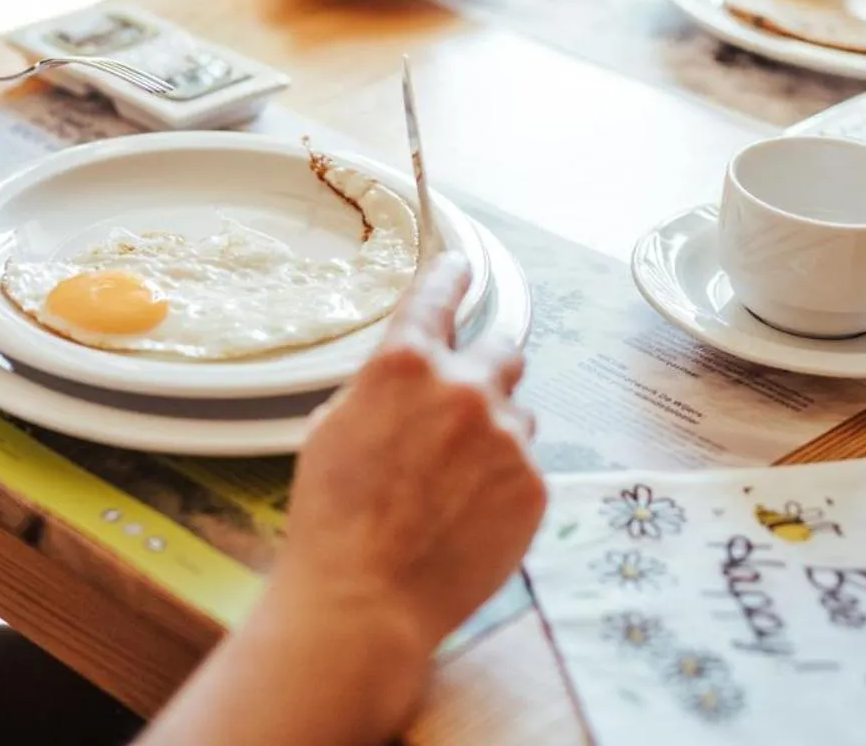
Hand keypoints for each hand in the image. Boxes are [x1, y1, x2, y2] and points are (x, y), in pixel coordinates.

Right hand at [276, 255, 545, 724]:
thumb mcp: (332, 427)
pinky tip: (467, 516)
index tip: (462, 267)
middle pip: (501, 350)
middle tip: (465, 402)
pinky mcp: (534, 484)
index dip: (451, 276)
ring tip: (454, 483)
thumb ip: (382, 390)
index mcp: (406, 362)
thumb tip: (407, 385)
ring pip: (517, 413)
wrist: (366, 597)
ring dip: (494, 432)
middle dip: (485, 368)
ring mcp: (508, 435)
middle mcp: (465, 386)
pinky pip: (526, 466)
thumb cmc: (332, 516)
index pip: (439, 294)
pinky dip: (503, 482)